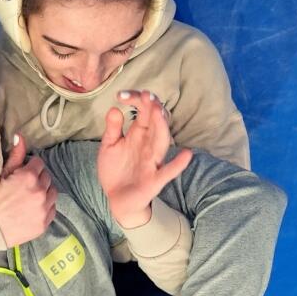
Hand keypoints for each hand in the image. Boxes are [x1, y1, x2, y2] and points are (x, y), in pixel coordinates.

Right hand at [0, 133, 56, 246]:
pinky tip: (32, 208)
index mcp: (29, 176)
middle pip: (47, 177)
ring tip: (30, 197)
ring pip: (52, 193)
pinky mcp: (44, 222)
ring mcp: (43, 208)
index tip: (23, 174)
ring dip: (44, 192)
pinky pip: (52, 209)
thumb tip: (21, 136)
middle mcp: (40, 191)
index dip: (30, 167)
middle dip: (38, 179)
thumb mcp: (2, 174)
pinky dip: (45, 207)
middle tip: (24, 186)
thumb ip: (15, 155)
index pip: (39, 163)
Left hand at [97, 91, 191, 227]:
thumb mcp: (109, 146)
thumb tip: (114, 108)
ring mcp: (153, 162)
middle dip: (152, 109)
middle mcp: (148, 145)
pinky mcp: (154, 180)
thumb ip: (112, 129)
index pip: (143, 112)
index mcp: (139, 134)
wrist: (116, 200)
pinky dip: (178, 164)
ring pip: (161, 142)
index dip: (136, 101)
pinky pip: (168, 171)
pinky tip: (187, 154)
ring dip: (161, 127)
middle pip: (155, 123)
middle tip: (147, 95)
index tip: (122, 95)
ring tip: (159, 112)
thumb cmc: (116, 170)